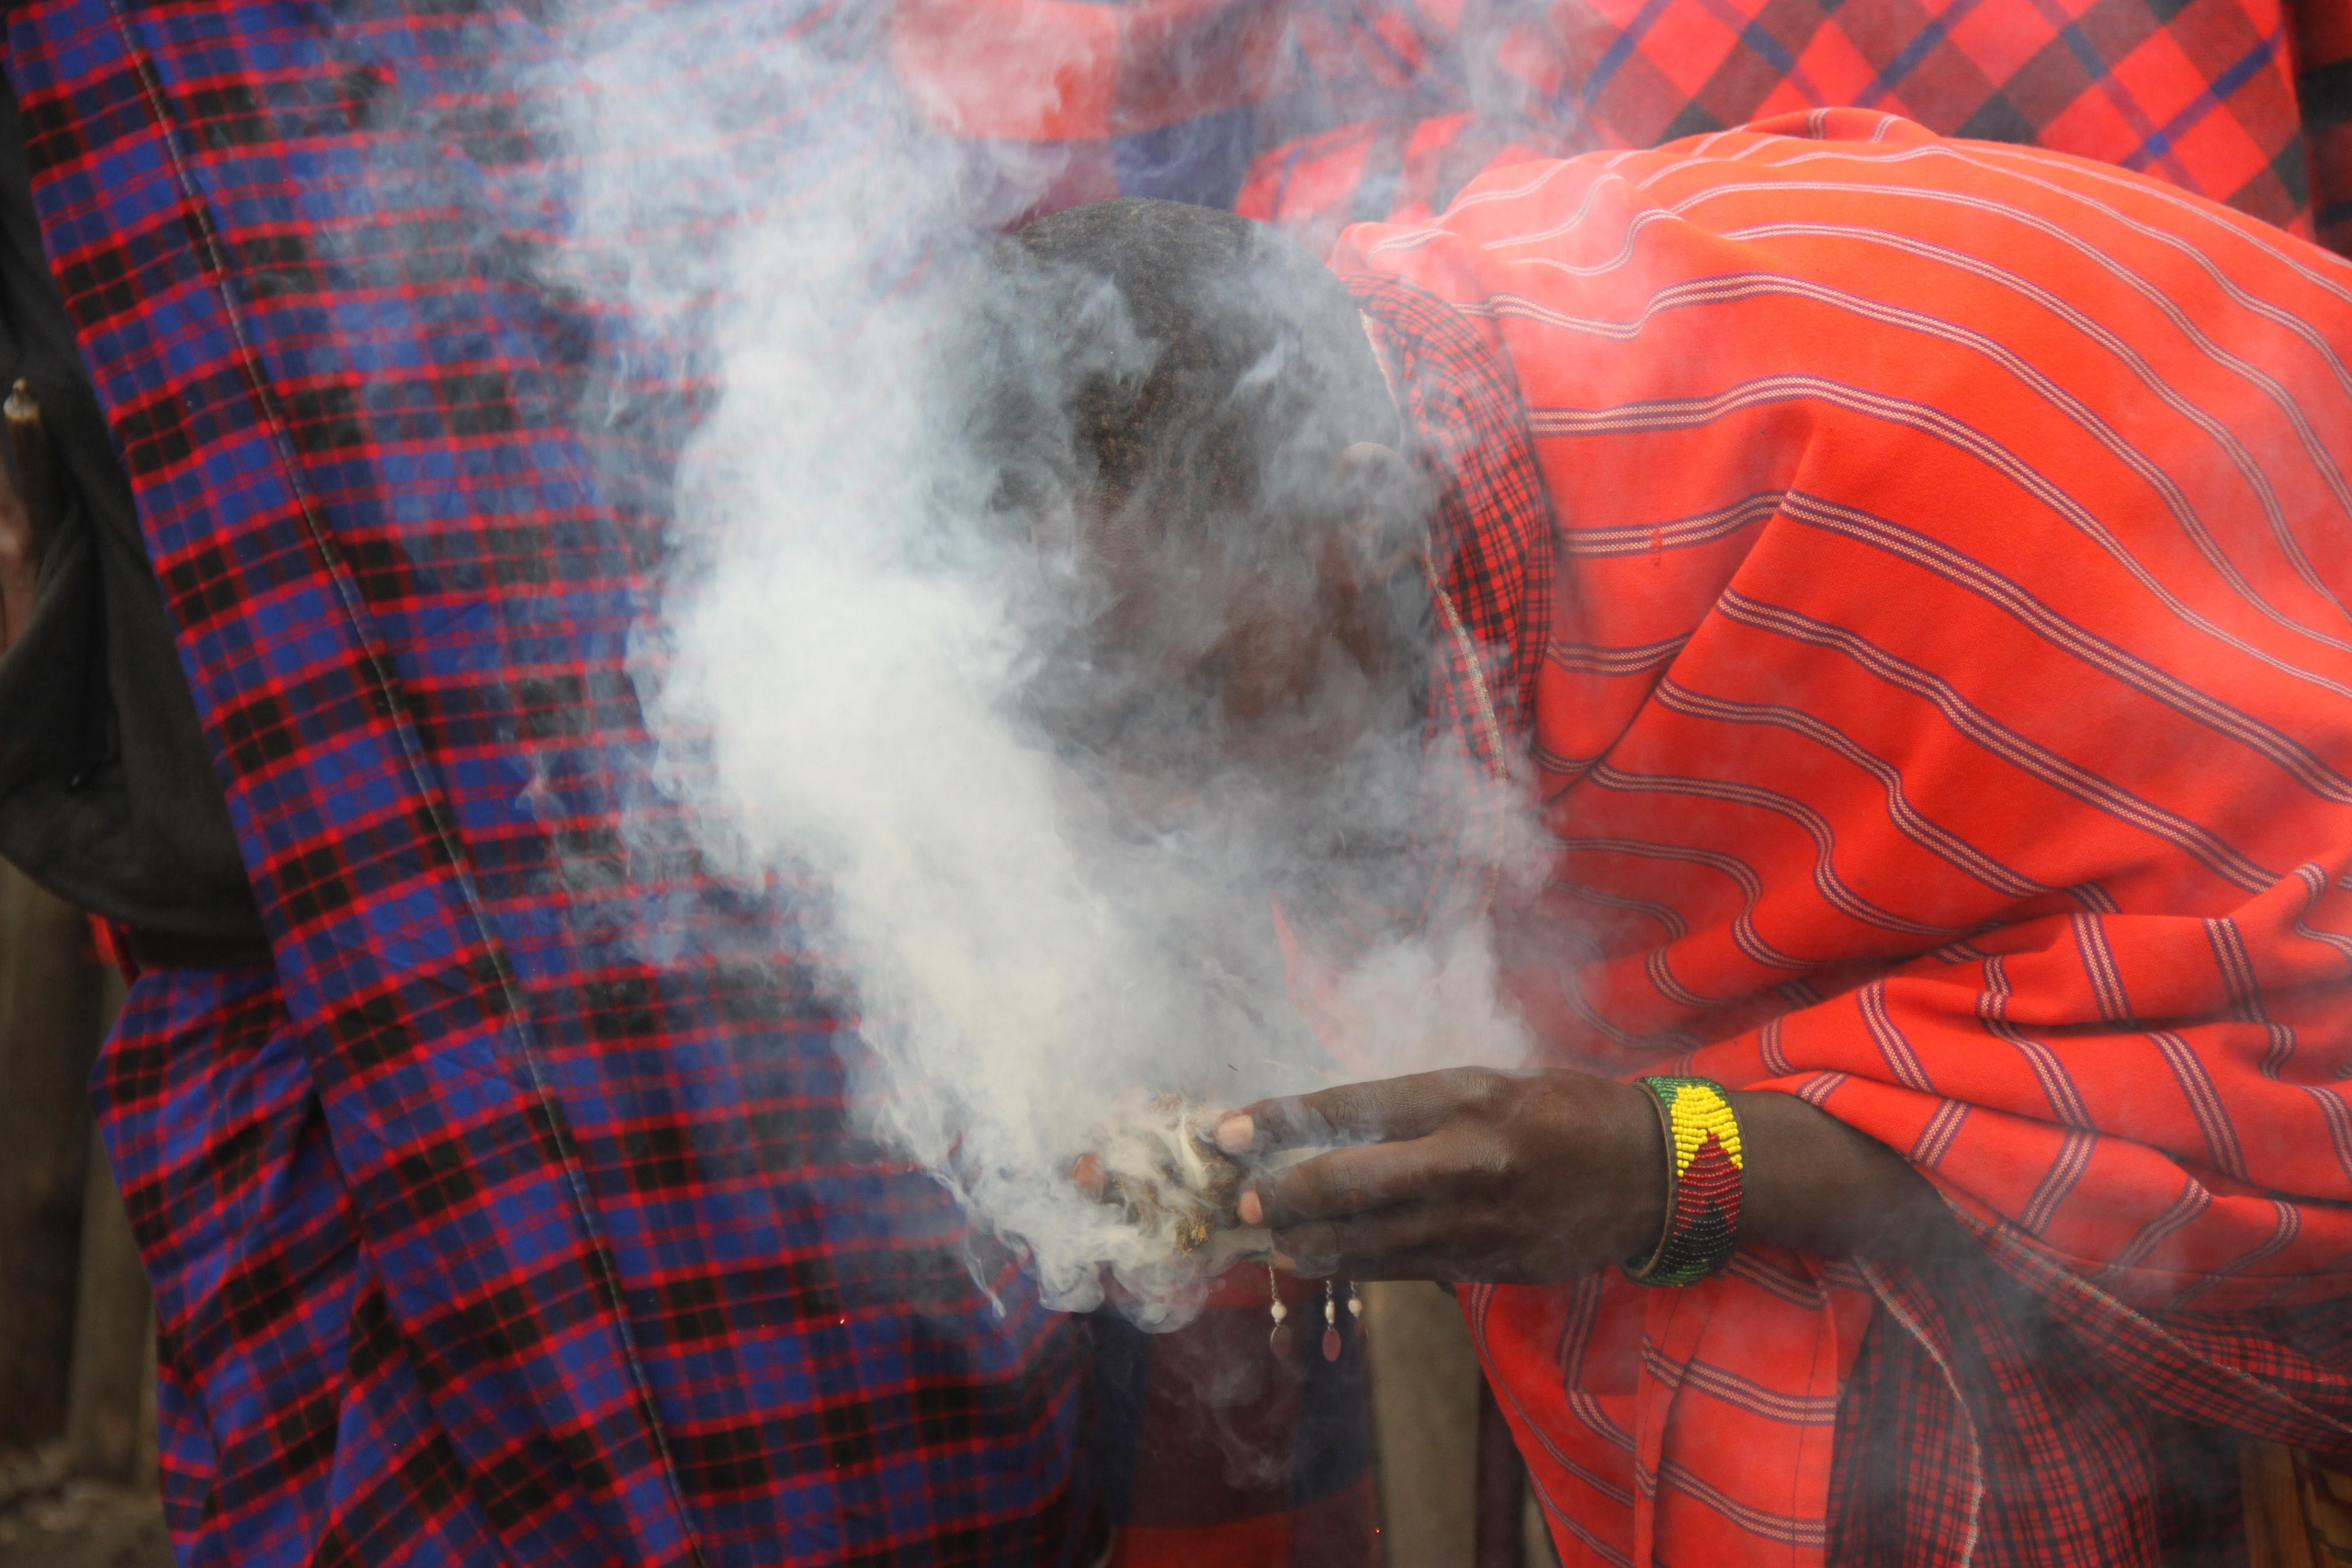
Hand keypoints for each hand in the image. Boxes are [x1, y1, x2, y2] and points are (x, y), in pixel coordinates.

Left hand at [1214, 1068, 1667, 1282]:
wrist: (1654, 1173)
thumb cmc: (1566, 1111)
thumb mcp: (1491, 1081)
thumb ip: (1417, 1106)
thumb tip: (1335, 1124)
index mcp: (1463, 1095)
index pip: (1352, 1107)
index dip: (1282, 1121)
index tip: (1229, 1130)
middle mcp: (1464, 1158)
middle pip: (1349, 1183)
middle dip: (1286, 1193)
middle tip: (1248, 1199)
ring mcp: (1475, 1220)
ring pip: (1368, 1241)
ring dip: (1311, 1242)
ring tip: (1275, 1239)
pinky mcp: (1486, 1265)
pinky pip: (1403, 1269)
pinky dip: (1357, 1266)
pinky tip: (1326, 1260)